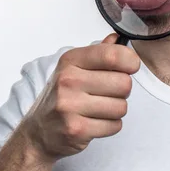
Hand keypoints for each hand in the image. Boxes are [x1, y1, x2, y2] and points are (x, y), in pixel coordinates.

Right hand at [20, 33, 140, 161]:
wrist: (39, 131)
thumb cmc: (61, 97)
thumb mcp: (73, 69)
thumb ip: (98, 53)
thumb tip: (117, 38)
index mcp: (71, 61)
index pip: (112, 55)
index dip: (130, 61)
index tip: (130, 67)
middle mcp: (69, 80)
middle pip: (123, 83)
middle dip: (122, 91)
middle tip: (107, 94)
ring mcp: (70, 105)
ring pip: (121, 107)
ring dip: (116, 110)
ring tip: (98, 109)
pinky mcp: (76, 129)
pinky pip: (115, 126)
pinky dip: (110, 126)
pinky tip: (94, 122)